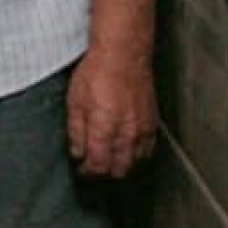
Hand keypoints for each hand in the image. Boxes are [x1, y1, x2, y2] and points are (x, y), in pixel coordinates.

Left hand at [66, 47, 156, 177]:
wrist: (124, 54)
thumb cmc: (98, 72)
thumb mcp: (75, 101)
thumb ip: (76, 131)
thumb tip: (77, 152)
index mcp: (104, 129)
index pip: (98, 165)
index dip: (88, 172)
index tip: (82, 170)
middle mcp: (127, 133)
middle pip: (119, 169)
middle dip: (104, 171)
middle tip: (93, 166)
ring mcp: (143, 129)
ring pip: (135, 162)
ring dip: (121, 164)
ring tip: (108, 157)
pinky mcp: (153, 122)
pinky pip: (148, 149)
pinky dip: (137, 154)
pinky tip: (127, 148)